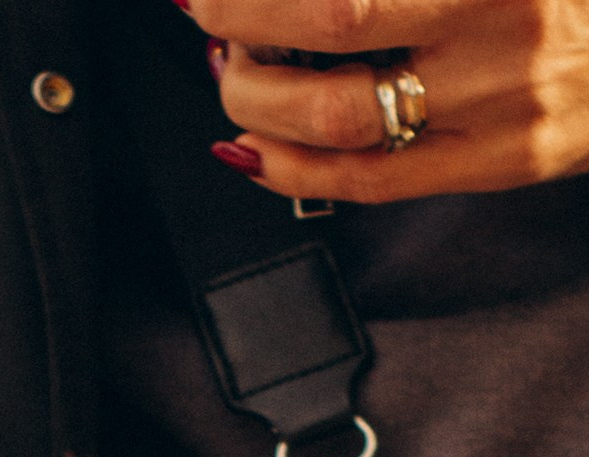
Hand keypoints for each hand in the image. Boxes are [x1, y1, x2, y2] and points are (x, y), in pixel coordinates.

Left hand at [193, 0, 588, 195]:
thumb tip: (287, 1)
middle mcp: (498, 16)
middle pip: (334, 19)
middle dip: (245, 23)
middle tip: (214, 16)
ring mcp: (499, 96)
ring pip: (337, 115)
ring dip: (257, 100)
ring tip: (237, 78)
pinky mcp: (498, 160)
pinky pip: (367, 181)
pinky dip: (289, 168)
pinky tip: (254, 147)